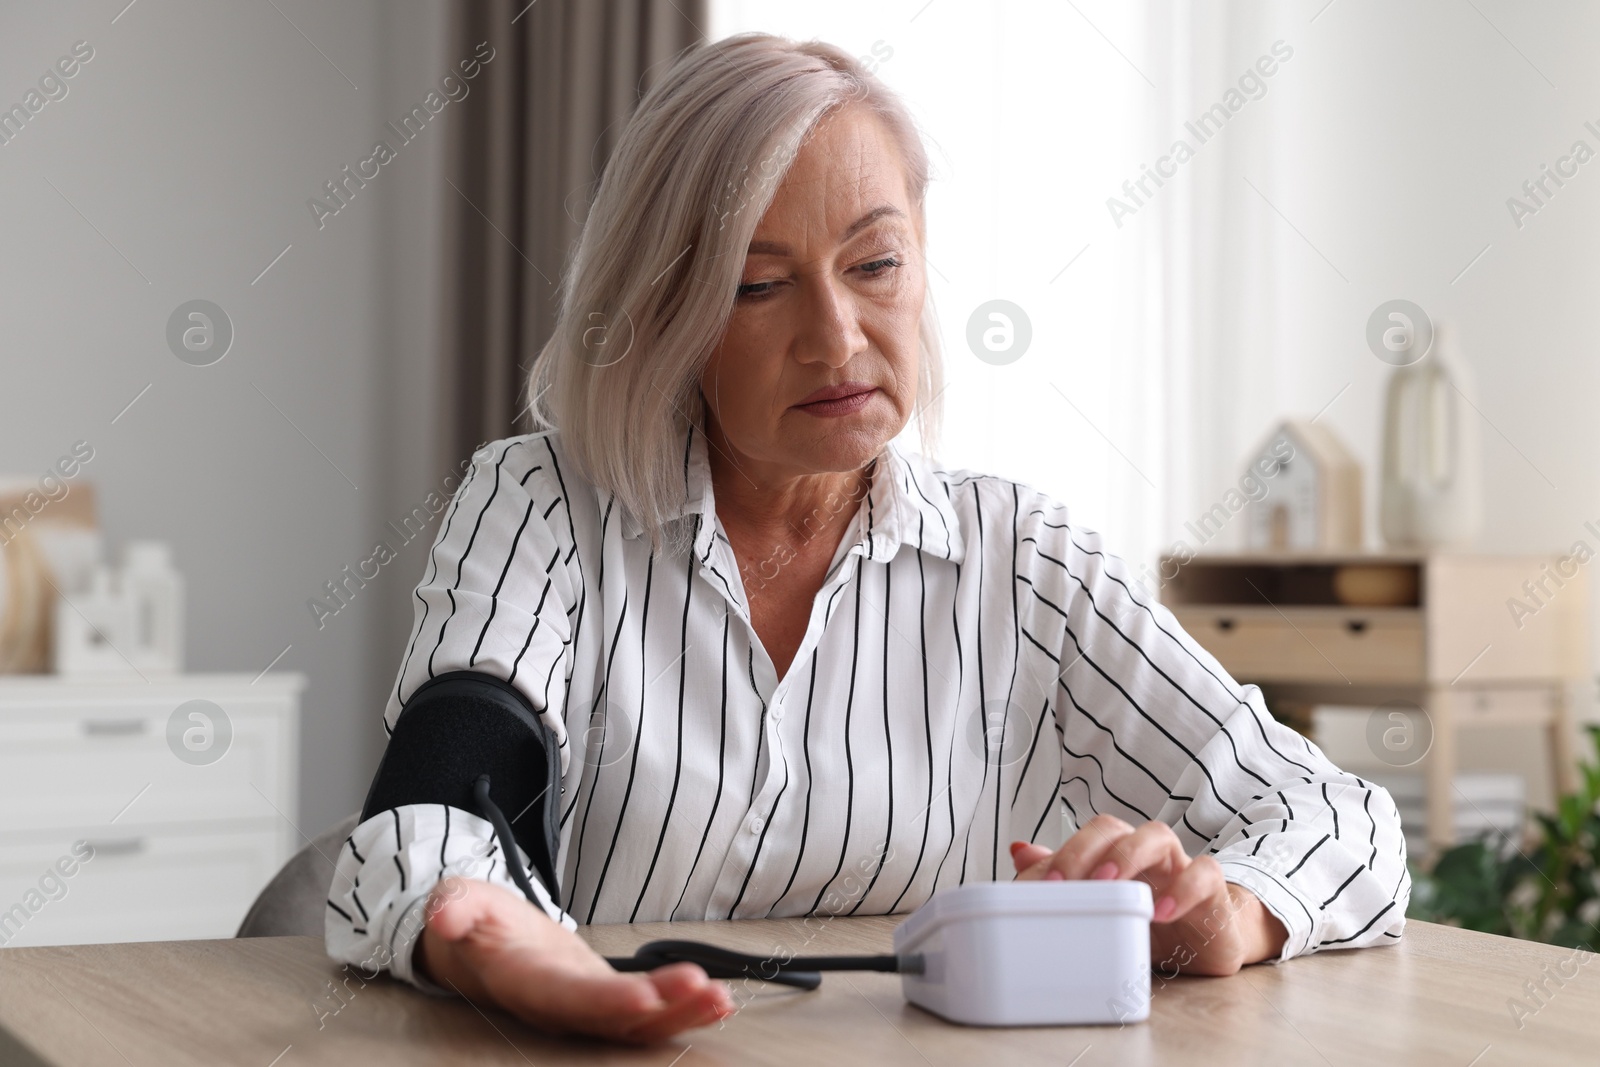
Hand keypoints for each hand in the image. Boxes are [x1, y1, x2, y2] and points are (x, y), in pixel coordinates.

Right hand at [414, 877, 733, 1042]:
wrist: (480, 944)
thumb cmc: (473, 924)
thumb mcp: (458, 902)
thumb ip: (455, 907)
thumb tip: (444, 915)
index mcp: (522, 981)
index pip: (565, 997)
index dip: (604, 1002)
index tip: (643, 996)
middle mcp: (557, 1004)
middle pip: (611, 1017)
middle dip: (659, 1009)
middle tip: (701, 989)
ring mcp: (584, 1007)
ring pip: (635, 1023)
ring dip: (680, 1014)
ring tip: (719, 999)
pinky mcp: (604, 1001)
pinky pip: (645, 1014)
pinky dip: (682, 1010)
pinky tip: (716, 1003)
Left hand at [1011, 815, 1287, 975]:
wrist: (1208, 943)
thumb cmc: (1150, 919)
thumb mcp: (1105, 907)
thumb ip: (1066, 878)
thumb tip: (1019, 852)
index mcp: (1115, 853)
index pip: (1084, 839)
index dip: (1059, 856)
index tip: (1035, 887)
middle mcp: (1144, 852)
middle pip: (1113, 829)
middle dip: (1083, 850)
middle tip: (1064, 883)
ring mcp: (1179, 866)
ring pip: (1157, 836)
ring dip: (1128, 856)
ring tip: (1109, 885)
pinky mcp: (1212, 891)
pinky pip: (1203, 874)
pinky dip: (1183, 889)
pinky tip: (1161, 912)